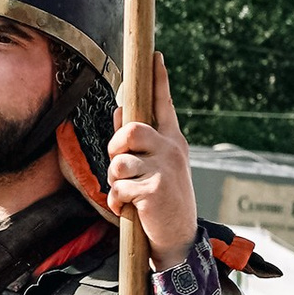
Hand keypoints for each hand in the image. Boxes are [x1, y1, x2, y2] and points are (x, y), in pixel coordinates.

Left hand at [106, 55, 200, 265]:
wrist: (178, 239)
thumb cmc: (163, 202)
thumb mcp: (155, 168)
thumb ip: (138, 143)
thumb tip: (120, 112)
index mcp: (172, 142)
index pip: (164, 104)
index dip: (159, 79)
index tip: (156, 54)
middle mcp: (172, 150)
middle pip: (131, 129)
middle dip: (115, 147)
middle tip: (119, 166)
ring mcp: (165, 168)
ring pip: (120, 161)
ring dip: (114, 181)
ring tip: (126, 193)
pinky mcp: (155, 189)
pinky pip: (119, 187)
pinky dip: (117, 203)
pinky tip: (129, 211)